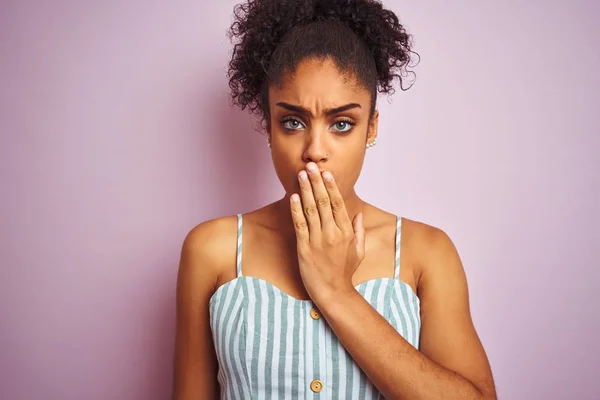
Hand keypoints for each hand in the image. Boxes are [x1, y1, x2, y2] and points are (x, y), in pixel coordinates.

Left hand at [290, 162, 365, 302]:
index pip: (338, 203)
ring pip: (310, 209)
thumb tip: (358, 215)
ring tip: (301, 175)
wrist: (333, 292)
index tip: (326, 173)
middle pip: (323, 202)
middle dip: (316, 182)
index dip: (331, 186)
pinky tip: (293, 197)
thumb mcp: (359, 252)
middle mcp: (332, 233)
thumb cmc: (345, 272)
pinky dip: (296, 209)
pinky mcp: (304, 247)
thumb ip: (359, 231)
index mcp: (346, 231)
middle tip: (310, 167)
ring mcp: (318, 239)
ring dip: (305, 190)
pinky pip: (299, 224)